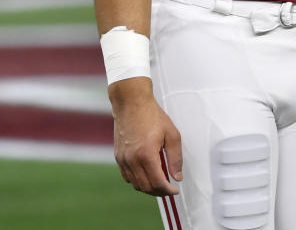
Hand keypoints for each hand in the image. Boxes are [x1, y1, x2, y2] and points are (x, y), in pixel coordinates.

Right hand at [109, 77, 183, 195]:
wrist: (131, 103)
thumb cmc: (153, 116)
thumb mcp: (172, 134)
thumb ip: (175, 158)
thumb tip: (177, 177)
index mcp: (146, 154)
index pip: (158, 183)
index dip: (168, 190)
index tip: (175, 190)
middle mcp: (132, 159)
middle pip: (146, 187)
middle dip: (159, 191)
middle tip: (169, 188)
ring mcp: (123, 159)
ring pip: (135, 184)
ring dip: (148, 188)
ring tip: (159, 182)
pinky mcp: (118, 156)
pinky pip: (127, 176)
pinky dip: (137, 180)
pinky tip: (146, 175)